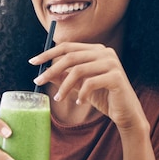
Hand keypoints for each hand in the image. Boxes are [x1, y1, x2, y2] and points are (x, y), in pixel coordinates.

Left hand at [30, 42, 147, 131]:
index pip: (68, 47)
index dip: (48, 53)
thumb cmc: (103, 97)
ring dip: (64, 86)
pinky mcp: (116, 77)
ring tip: (58, 98)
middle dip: (51, 70)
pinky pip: (90, 83)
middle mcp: (105, 52)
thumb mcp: (79, 86)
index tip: (32, 62)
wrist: (125, 112)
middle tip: (38, 81)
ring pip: (78, 70)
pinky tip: (80, 102)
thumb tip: (44, 73)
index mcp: (96, 50)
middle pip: (71, 56)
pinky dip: (82, 93)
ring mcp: (112, 63)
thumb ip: (64, 78)